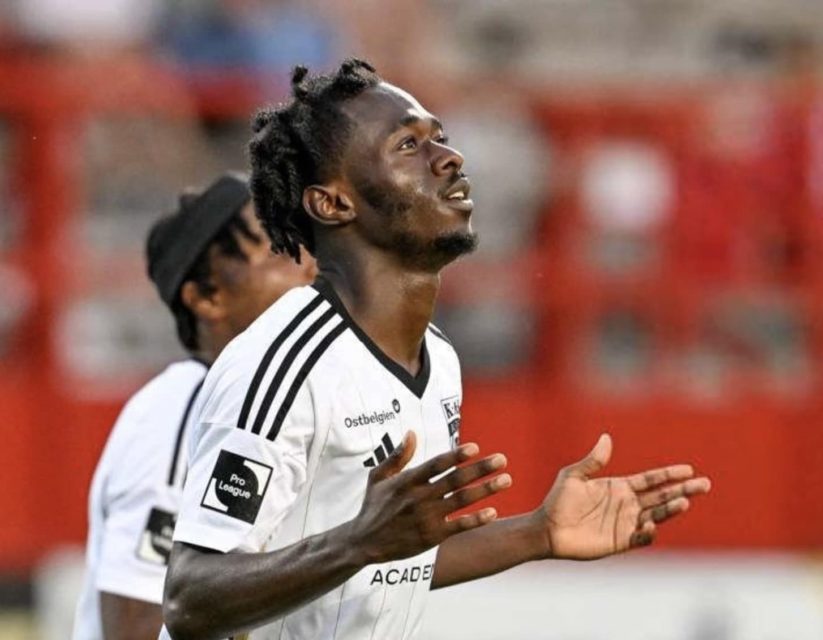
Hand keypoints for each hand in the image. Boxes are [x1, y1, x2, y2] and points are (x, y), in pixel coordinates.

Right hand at [348, 431, 511, 564]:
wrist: (364, 543)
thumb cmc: (373, 506)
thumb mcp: (378, 477)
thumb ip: (397, 456)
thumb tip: (411, 433)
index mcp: (407, 481)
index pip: (436, 465)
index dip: (456, 456)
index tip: (475, 448)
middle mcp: (419, 498)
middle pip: (455, 480)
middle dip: (480, 469)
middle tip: (502, 460)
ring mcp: (426, 518)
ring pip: (461, 501)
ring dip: (486, 490)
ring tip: (506, 480)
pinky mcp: (432, 537)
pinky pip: (459, 527)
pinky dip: (476, 519)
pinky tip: (494, 512)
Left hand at [535, 434, 710, 559]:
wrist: (547, 529)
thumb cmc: (558, 500)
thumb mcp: (574, 476)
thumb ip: (592, 461)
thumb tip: (607, 437)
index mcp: (619, 487)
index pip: (651, 480)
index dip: (669, 475)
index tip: (688, 469)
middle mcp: (627, 505)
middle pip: (661, 496)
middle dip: (683, 490)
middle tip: (704, 485)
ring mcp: (626, 523)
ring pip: (656, 515)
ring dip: (671, 509)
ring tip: (684, 502)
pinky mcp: (621, 541)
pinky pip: (640, 538)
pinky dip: (648, 533)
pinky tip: (650, 526)